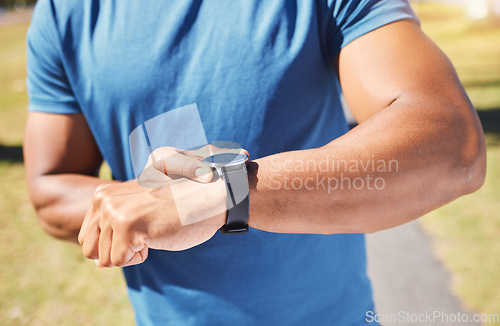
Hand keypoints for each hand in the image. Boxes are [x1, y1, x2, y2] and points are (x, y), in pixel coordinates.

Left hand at [78, 145, 239, 267]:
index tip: (140, 225)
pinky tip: (155, 236)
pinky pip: (119, 261)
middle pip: (90, 249)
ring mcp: (113, 212)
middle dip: (117, 251)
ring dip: (130, 254)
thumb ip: (112, 228)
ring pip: (104, 259)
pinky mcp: (126, 226)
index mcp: (102, 194)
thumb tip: (95, 261)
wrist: (209, 197)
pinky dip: (140, 257)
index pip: (88, 237)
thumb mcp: (138, 210)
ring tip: (151, 231)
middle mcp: (103, 200)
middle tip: (144, 232)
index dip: (115, 242)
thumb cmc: (178, 207)